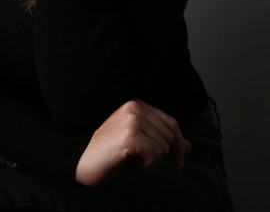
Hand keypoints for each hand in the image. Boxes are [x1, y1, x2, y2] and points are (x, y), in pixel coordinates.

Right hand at [74, 99, 190, 186]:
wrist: (81, 161)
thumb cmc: (109, 154)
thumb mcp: (139, 143)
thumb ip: (162, 140)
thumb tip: (188, 147)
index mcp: (137, 105)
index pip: (171, 122)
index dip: (179, 143)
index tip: (179, 160)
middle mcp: (135, 107)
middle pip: (171, 135)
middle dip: (163, 154)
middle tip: (140, 161)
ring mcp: (133, 120)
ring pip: (164, 147)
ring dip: (151, 160)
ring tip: (130, 159)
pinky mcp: (131, 135)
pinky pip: (155, 155)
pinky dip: (145, 165)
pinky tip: (128, 162)